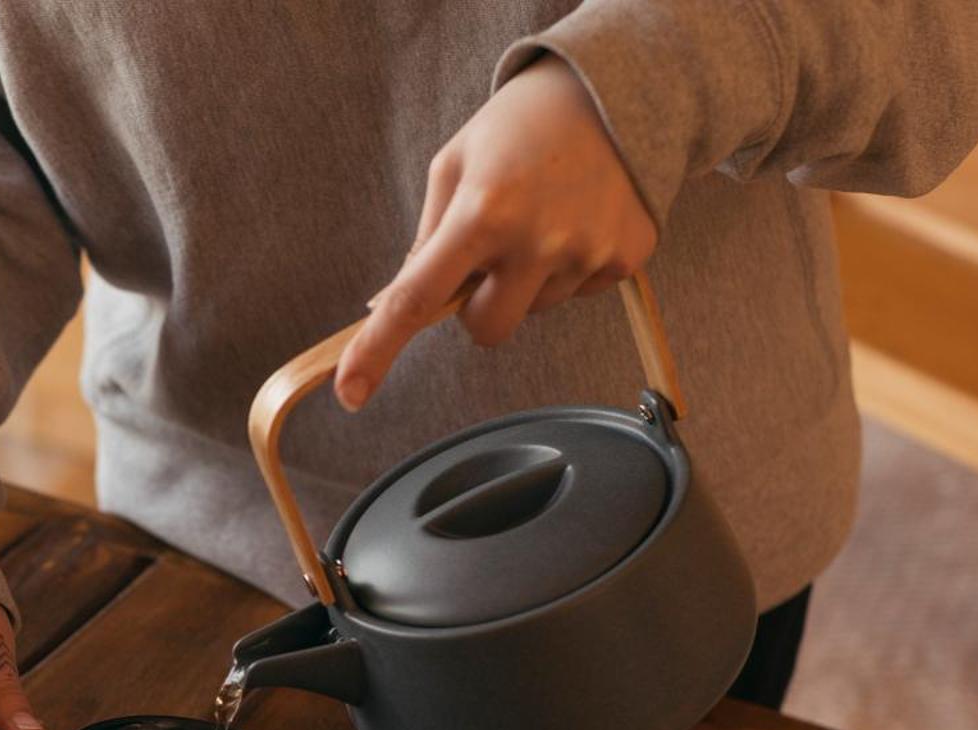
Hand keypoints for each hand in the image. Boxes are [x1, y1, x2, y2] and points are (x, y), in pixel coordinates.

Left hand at [336, 57, 656, 408]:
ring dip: (527, 278)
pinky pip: (579, 293)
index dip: (379, 350)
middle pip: (485, 329)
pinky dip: (570, 267)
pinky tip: (577, 216)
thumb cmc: (518, 127)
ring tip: (542, 214)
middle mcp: (537, 240)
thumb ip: (426, 239)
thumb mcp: (454, 166)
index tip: (350, 394)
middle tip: (489, 251)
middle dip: (477, 304)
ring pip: (533, 310)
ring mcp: (587, 252)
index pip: (418, 299)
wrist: (616, 87)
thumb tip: (394, 303)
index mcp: (481, 213)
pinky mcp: (627, 258)